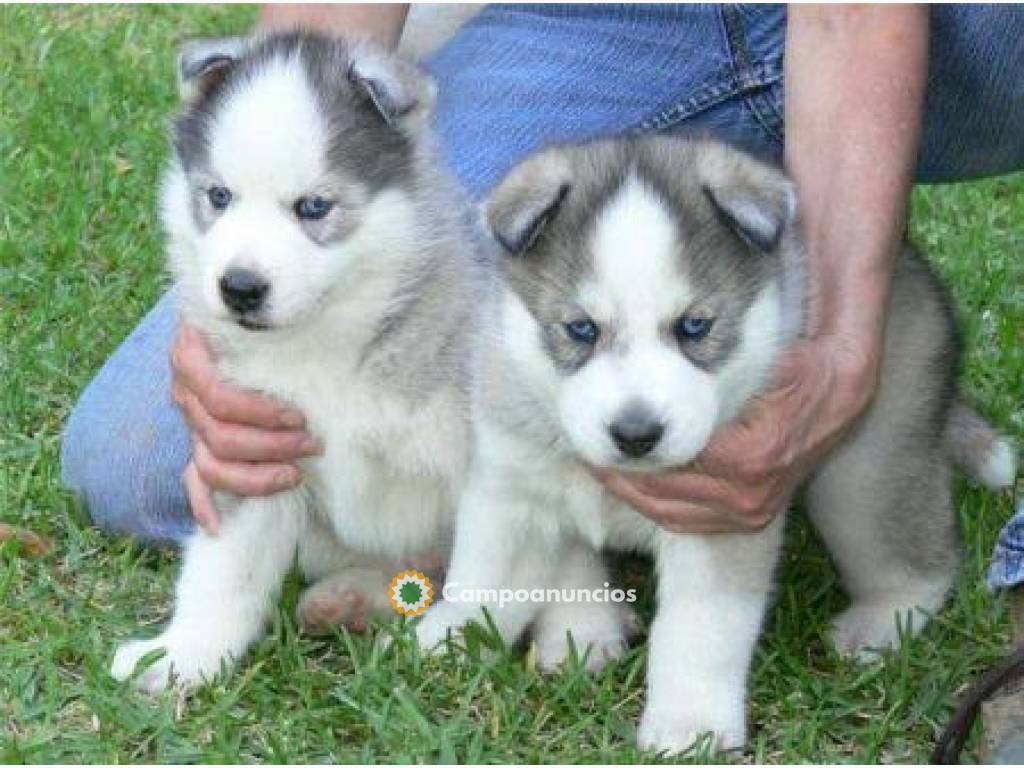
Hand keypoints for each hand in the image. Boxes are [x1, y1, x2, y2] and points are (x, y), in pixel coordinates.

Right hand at [171, 323, 321, 533]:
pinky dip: (205, 507)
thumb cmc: (266, 316)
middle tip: (313, 444)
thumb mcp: (265, 313)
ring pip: (211, 466)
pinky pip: (193, 483)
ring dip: (256, 478)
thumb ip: (272, 319)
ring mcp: (189, 423)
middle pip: (219, 436)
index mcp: (193, 354)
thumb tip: (304, 326)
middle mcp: (186, 391)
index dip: (259, 413)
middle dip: (272, 446)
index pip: (218, 397)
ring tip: (296, 474)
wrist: (239, 316)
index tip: (298, 416)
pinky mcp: (197, 448)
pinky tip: (221, 525)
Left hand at [597, 335, 878, 533]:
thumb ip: (711, 376)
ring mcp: (752, 511)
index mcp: (745, 460)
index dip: (627, 453)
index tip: (595, 437)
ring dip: (634, 495)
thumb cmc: (801, 364)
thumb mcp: (760, 360)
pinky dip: (660, 507)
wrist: (846, 385)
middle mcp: (748, 495)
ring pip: (672, 515)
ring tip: (602, 470)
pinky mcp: (754, 517)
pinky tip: (636, 487)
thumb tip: (653, 387)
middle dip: (621, 477)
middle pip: (662, 496)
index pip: (667, 465)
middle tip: (587, 454)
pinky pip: (693, 522)